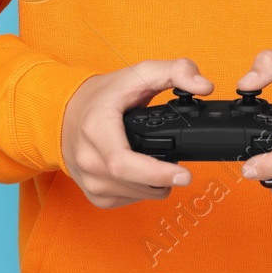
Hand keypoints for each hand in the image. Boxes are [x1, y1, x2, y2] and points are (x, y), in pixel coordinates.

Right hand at [59, 57, 212, 208]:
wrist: (67, 113)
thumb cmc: (104, 95)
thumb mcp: (140, 73)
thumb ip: (177, 71)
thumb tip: (204, 86)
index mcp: (96, 128)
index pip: (123, 163)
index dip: (156, 173)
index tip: (184, 174)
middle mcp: (88, 159)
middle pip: (137, 184)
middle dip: (165, 178)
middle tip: (181, 168)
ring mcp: (89, 181)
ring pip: (138, 196)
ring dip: (157, 185)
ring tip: (159, 164)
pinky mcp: (94, 195)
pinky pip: (130, 200)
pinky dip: (143, 190)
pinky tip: (143, 172)